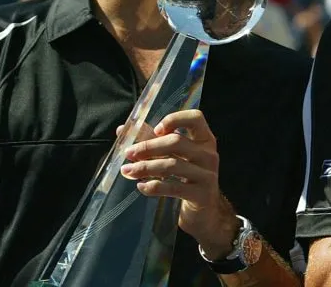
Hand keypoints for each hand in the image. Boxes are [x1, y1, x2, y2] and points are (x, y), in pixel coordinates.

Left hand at [120, 110, 238, 256]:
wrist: (204, 213)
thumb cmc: (186, 179)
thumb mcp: (173, 158)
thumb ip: (151, 142)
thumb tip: (122, 130)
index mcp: (204, 140)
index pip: (196, 118)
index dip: (175, 119)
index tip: (156, 129)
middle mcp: (208, 154)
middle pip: (176, 141)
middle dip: (148, 147)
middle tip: (128, 153)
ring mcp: (207, 175)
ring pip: (172, 165)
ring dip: (145, 167)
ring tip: (127, 171)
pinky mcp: (201, 194)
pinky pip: (173, 187)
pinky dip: (154, 186)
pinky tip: (141, 187)